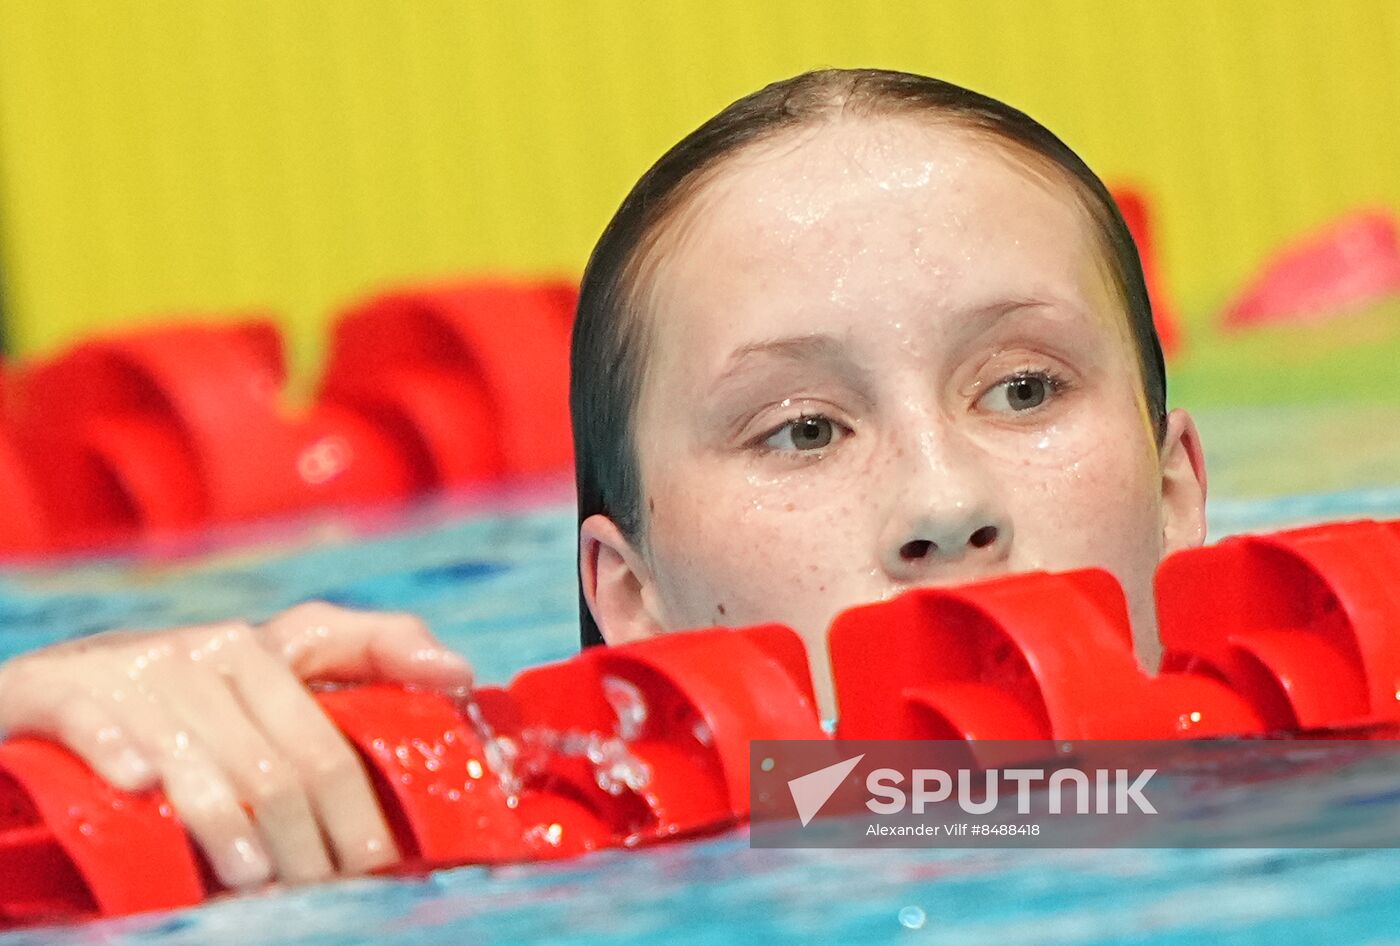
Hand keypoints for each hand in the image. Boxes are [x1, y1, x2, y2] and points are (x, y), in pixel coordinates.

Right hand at [0, 602, 473, 888]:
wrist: (69, 680)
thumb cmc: (201, 683)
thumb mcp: (288, 660)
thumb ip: (376, 652)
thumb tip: (460, 669)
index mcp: (267, 651)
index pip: (328, 745)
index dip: (357, 815)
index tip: (381, 868)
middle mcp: (206, 655)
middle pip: (275, 769)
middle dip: (306, 847)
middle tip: (321, 899)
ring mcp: (136, 673)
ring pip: (199, 764)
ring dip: (227, 830)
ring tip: (252, 884)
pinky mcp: (62, 689)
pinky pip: (99, 725)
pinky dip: (123, 757)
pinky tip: (142, 788)